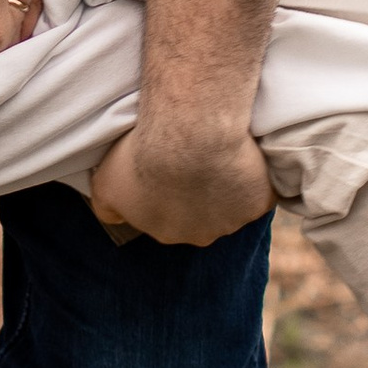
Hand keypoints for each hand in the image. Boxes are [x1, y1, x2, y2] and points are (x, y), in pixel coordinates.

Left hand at [89, 119, 273, 246]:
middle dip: (200, 191)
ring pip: (233, 202)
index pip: (169, 215)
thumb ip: (107, 207)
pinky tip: (247, 153)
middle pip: (203, 214)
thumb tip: (111, 218)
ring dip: (230, 182)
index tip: (170, 163)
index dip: (170, 189)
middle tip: (196, 155)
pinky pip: (262, 188)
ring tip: (220, 149)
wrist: (191, 133)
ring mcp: (234, 220)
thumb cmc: (143, 154)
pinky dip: (257, 174)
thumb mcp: (105, 183)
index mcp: (167, 231)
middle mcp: (202, 234)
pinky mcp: (261, 201)